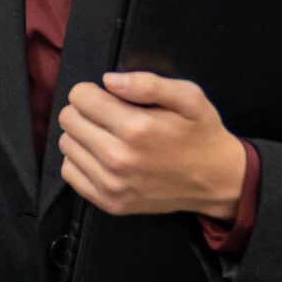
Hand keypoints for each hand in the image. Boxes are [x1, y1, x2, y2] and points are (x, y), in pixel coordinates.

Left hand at [58, 71, 245, 219]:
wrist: (215, 180)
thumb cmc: (201, 134)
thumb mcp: (188, 97)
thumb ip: (147, 84)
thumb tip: (109, 80)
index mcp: (136, 128)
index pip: (80, 97)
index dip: (92, 91)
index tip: (108, 97)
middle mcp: (119, 158)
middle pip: (69, 120)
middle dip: (85, 111)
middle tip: (109, 116)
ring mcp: (112, 184)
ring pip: (66, 145)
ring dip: (82, 136)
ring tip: (109, 135)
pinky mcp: (108, 202)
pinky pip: (70, 172)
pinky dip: (81, 160)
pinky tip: (103, 155)